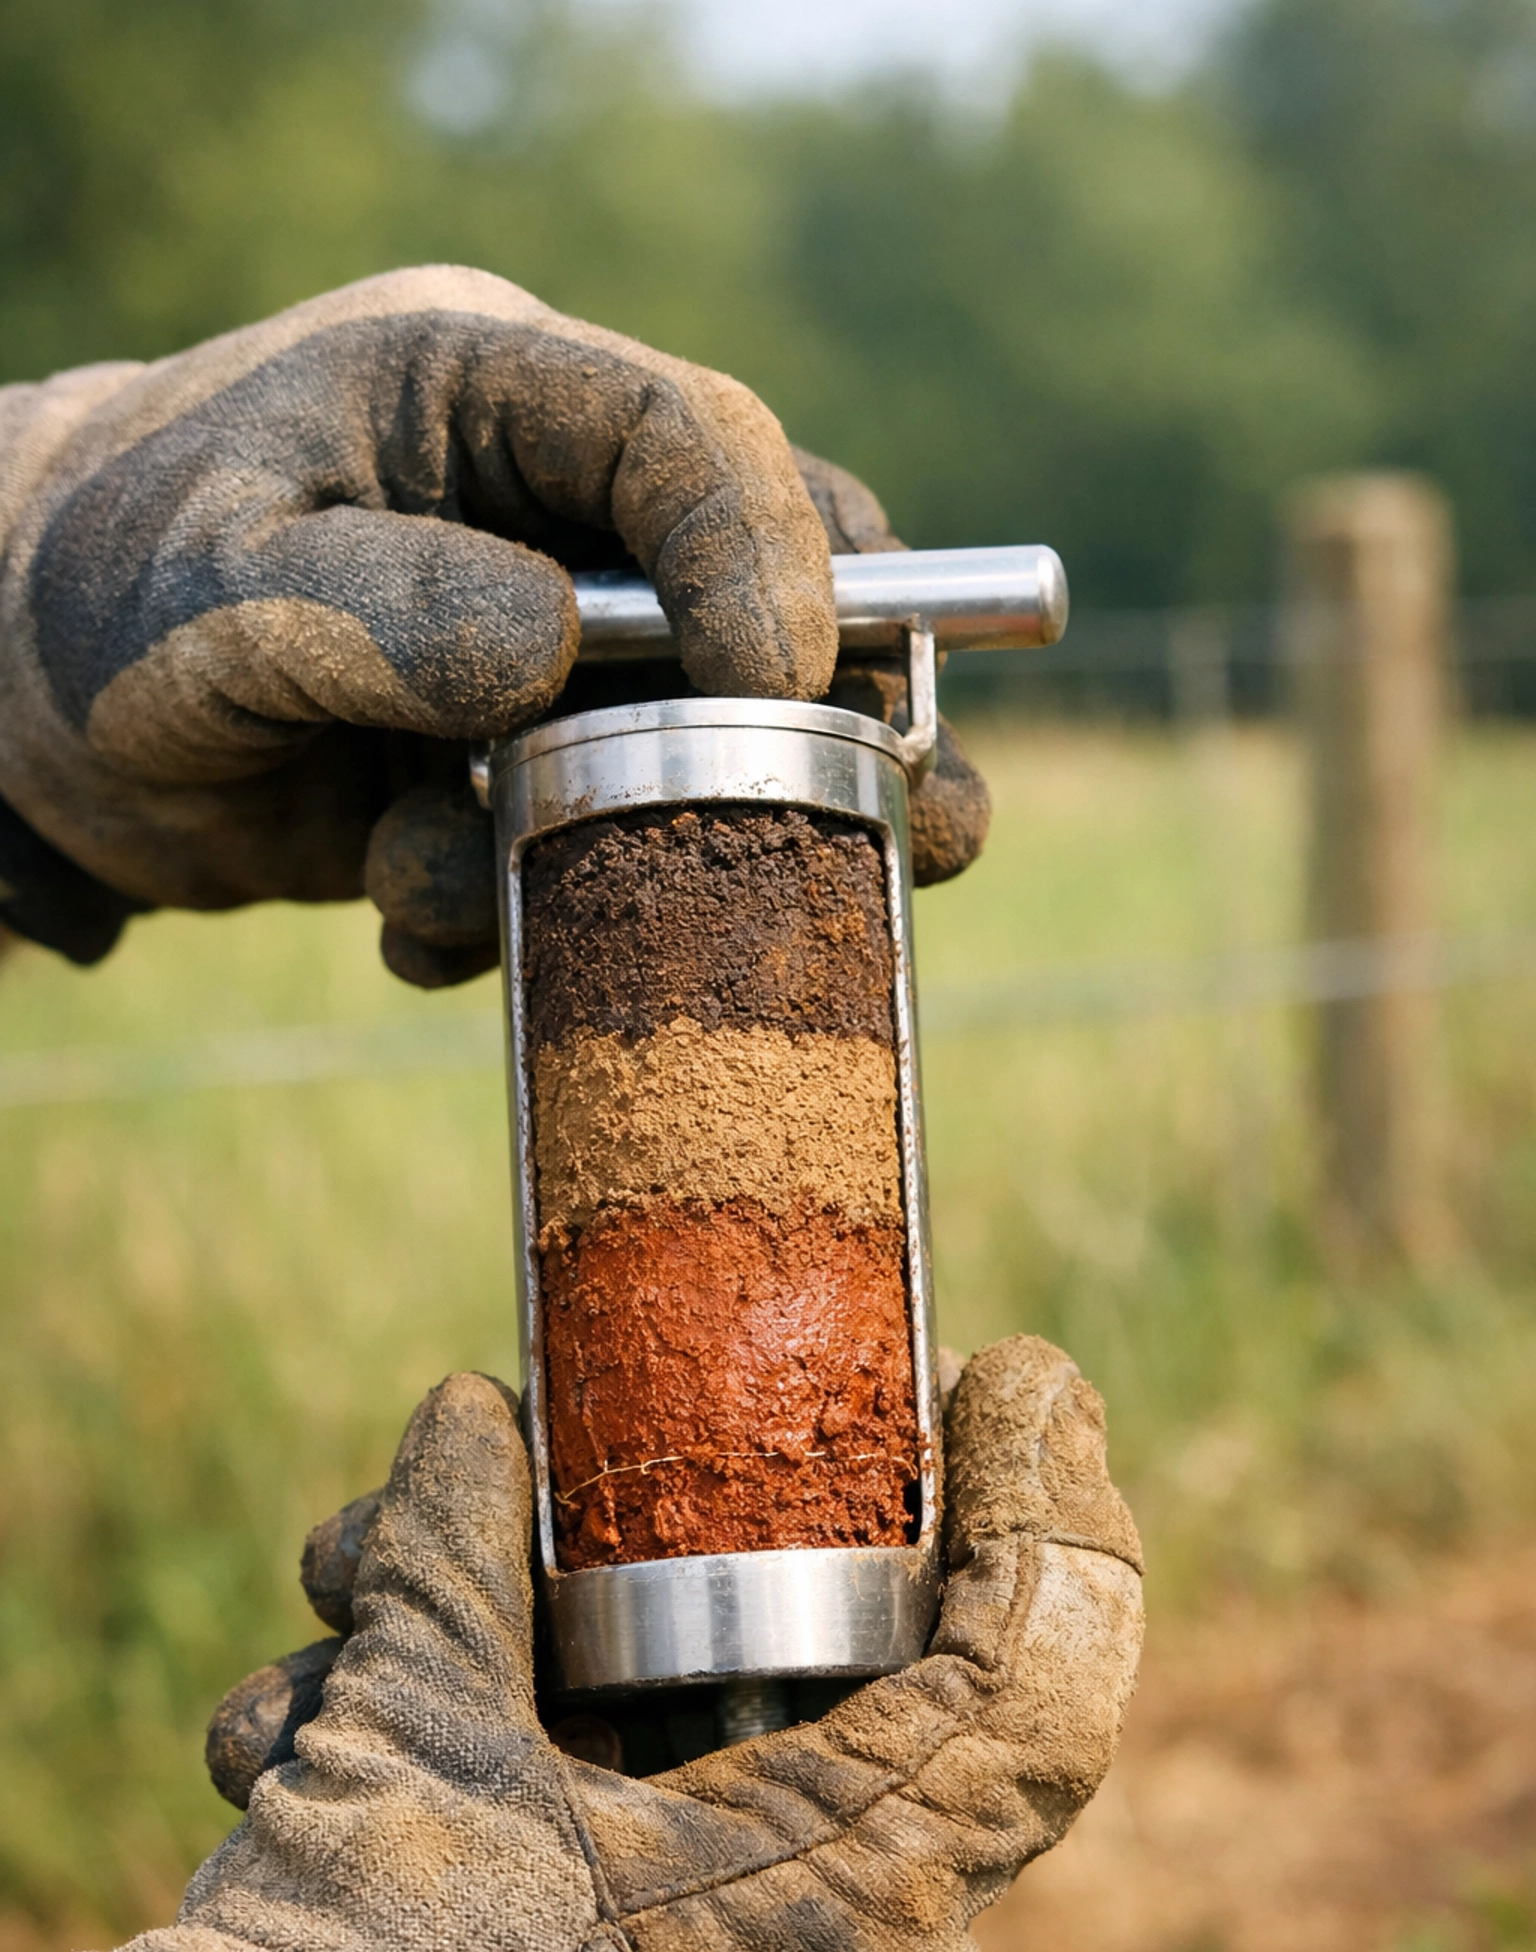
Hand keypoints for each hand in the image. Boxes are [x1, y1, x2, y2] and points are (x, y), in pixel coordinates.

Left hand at [0, 270, 988, 980]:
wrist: (13, 705)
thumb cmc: (90, 601)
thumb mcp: (201, 597)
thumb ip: (373, 612)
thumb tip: (553, 658)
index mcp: (478, 389)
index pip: (681, 434)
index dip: (767, 549)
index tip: (789, 679)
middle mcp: (539, 507)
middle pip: (765, 574)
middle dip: (836, 707)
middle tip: (915, 819)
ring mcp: (540, 639)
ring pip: (704, 727)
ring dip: (672, 840)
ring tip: (589, 903)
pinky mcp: (514, 758)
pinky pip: (593, 837)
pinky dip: (529, 905)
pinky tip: (411, 917)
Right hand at [17, 1338, 1141, 1951]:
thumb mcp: (409, 1734)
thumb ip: (460, 1554)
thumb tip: (479, 1415)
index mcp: (853, 1901)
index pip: (1038, 1673)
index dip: (1048, 1501)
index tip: (1018, 1376)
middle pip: (858, 1699)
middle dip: (687, 1564)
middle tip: (610, 1464)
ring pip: (717, 1780)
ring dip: (535, 1674)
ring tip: (342, 1612)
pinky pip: (660, 1872)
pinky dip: (534, 1782)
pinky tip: (337, 1715)